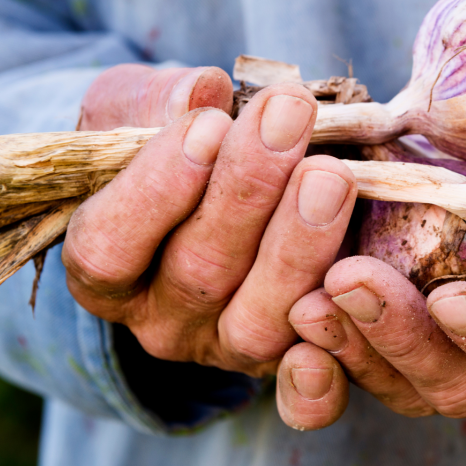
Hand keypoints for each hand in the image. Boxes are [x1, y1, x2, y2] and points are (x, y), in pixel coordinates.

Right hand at [62, 64, 357, 379]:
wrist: (228, 184)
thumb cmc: (173, 143)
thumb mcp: (144, 111)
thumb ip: (158, 102)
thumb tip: (199, 92)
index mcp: (106, 271)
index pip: (110, 249)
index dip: (157, 190)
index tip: (208, 125)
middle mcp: (162, 321)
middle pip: (199, 273)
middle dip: (249, 190)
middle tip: (290, 117)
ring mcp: (229, 346)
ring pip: (260, 318)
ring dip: (301, 242)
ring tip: (332, 173)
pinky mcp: (293, 360)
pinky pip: (313, 373)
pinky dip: (337, 333)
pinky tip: (359, 280)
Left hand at [275, 172, 465, 429]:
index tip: (456, 299)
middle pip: (463, 385)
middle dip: (403, 341)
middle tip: (350, 282)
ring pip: (407, 382)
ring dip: (353, 344)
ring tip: (304, 292)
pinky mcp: (426, 339)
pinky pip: (371, 364)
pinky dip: (329, 346)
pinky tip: (292, 307)